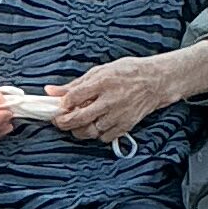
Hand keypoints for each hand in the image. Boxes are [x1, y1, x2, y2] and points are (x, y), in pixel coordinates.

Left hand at [47, 42, 207, 143]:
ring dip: (79, 130)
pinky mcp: (126, 125)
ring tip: (77, 123)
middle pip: (79, 119)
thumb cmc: (128, 73)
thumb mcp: (100, 71)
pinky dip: (96, 134)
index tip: (58, 106)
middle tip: (59, 120)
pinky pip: (104, 137)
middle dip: (64, 122)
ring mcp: (118, 115)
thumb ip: (75, 84)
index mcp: (102, 82)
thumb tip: (51, 91)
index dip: (61, 105)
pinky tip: (95, 125)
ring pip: (90, 131)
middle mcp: (110, 100)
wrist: (156, 81)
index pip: (73, 98)